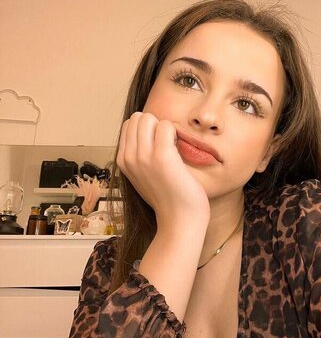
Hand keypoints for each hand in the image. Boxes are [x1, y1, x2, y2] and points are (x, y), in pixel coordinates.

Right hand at [117, 112, 209, 228]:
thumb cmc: (168, 198)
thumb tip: (144, 135)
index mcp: (123, 161)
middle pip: (138, 117)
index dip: (147, 130)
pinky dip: (175, 132)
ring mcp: (144, 157)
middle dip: (155, 125)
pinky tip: (179, 150)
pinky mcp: (162, 157)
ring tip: (172, 146)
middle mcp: (129, 157)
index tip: (158, 146)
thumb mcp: (143, 176)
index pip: (129, 124)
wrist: (180, 220)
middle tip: (167, 144)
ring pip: (149, 118)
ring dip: (164, 127)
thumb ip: (139, 156)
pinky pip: (166, 125)